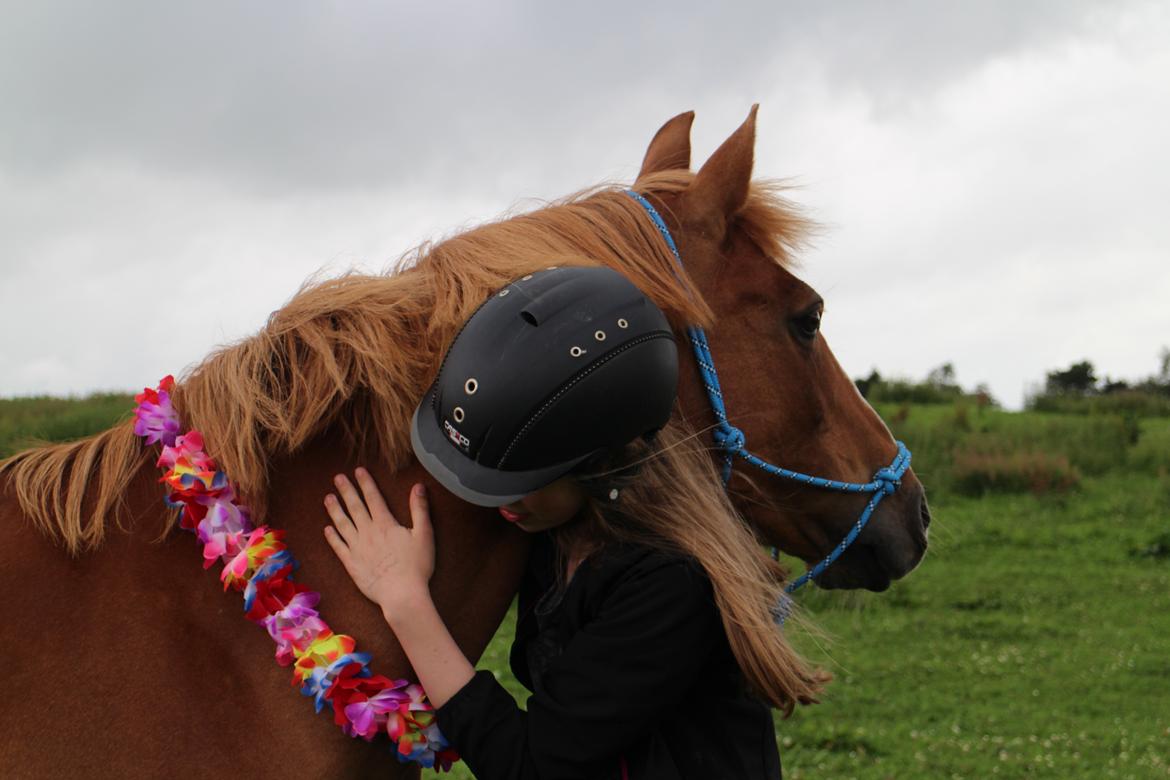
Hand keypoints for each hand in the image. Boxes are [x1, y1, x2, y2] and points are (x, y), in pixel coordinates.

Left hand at [323, 467, 433, 619]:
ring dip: (335, 510)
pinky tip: (327, 528)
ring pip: (343, 524)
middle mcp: (368, 532)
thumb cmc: (417, 566)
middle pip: (355, 507)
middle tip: (338, 478)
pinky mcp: (351, 564)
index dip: (365, 483)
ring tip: (328, 498)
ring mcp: (357, 548)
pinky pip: (338, 547)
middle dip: (346, 490)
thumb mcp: (424, 534)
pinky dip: (332, 537)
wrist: (402, 594)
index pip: (373, 497)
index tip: (358, 471)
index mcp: (385, 524)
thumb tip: (418, 486)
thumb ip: (419, 509)